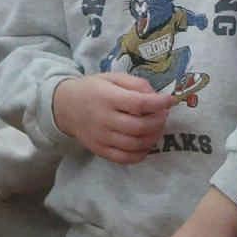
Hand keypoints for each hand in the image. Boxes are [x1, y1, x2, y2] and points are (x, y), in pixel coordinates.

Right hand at [52, 74, 177, 163]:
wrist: (66, 106)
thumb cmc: (94, 89)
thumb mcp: (113, 78)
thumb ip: (136, 84)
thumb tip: (157, 96)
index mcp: (108, 98)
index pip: (139, 104)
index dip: (159, 103)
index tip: (171, 100)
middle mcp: (104, 119)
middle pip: (139, 127)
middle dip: (158, 121)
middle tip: (163, 115)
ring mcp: (101, 138)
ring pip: (134, 144)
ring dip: (153, 138)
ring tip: (156, 128)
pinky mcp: (100, 150)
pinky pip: (124, 158)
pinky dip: (140, 154)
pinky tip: (146, 144)